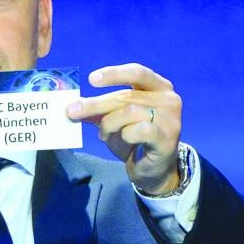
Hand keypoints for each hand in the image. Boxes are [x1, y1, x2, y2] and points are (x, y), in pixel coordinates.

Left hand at [67, 63, 181, 194]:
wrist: (152, 170)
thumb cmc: (135, 139)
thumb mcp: (114, 120)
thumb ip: (98, 110)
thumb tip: (73, 104)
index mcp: (159, 87)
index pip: (137, 73)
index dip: (114, 74)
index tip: (91, 79)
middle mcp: (168, 99)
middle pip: (126, 96)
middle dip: (96, 104)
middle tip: (72, 111)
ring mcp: (170, 119)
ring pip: (130, 112)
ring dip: (110, 124)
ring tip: (104, 134)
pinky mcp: (167, 139)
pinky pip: (140, 130)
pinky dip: (126, 134)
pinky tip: (125, 139)